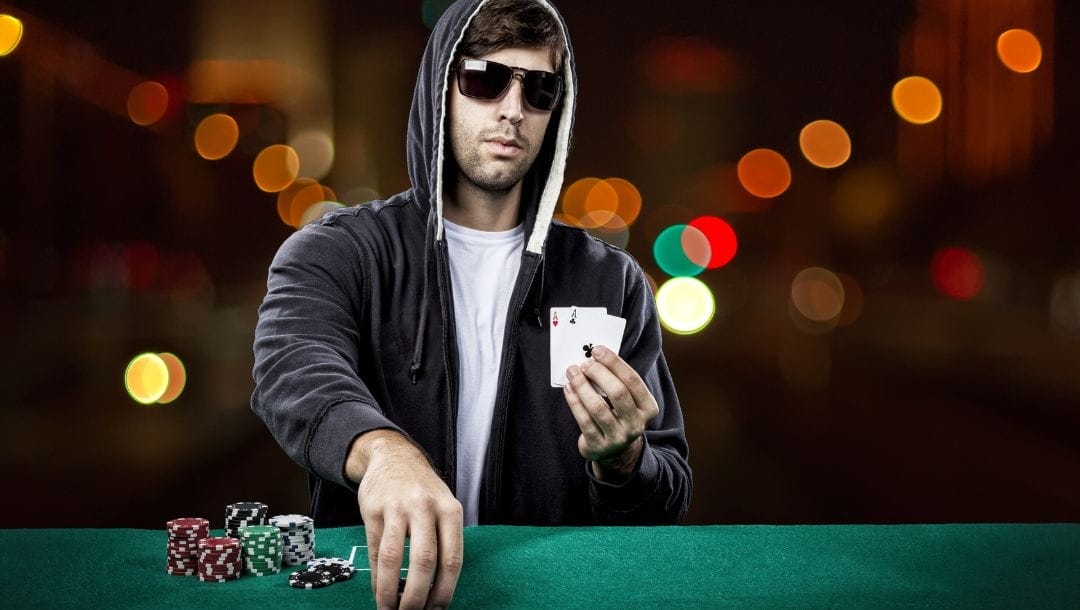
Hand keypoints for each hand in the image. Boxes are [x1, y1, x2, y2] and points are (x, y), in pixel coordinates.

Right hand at [346, 430, 462, 609]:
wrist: (393, 456)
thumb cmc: (423, 491)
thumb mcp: (443, 507)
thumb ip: (442, 542)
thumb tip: (436, 591)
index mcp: (450, 510)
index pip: (452, 559)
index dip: (444, 591)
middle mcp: (425, 507)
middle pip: (425, 561)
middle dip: (418, 596)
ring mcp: (397, 507)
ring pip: (394, 558)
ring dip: (391, 591)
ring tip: (390, 609)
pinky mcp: (373, 509)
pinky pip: (375, 550)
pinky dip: (376, 577)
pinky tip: (379, 592)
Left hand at [562, 345, 659, 480]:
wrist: (617, 452)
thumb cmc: (620, 416)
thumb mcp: (628, 401)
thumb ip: (617, 381)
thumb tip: (595, 357)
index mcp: (648, 408)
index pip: (632, 380)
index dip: (614, 363)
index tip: (597, 350)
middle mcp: (636, 424)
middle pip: (618, 392)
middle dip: (598, 373)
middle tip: (584, 363)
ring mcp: (618, 437)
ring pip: (597, 407)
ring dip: (582, 386)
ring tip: (573, 372)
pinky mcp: (598, 445)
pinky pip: (584, 420)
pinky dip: (574, 401)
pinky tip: (569, 388)